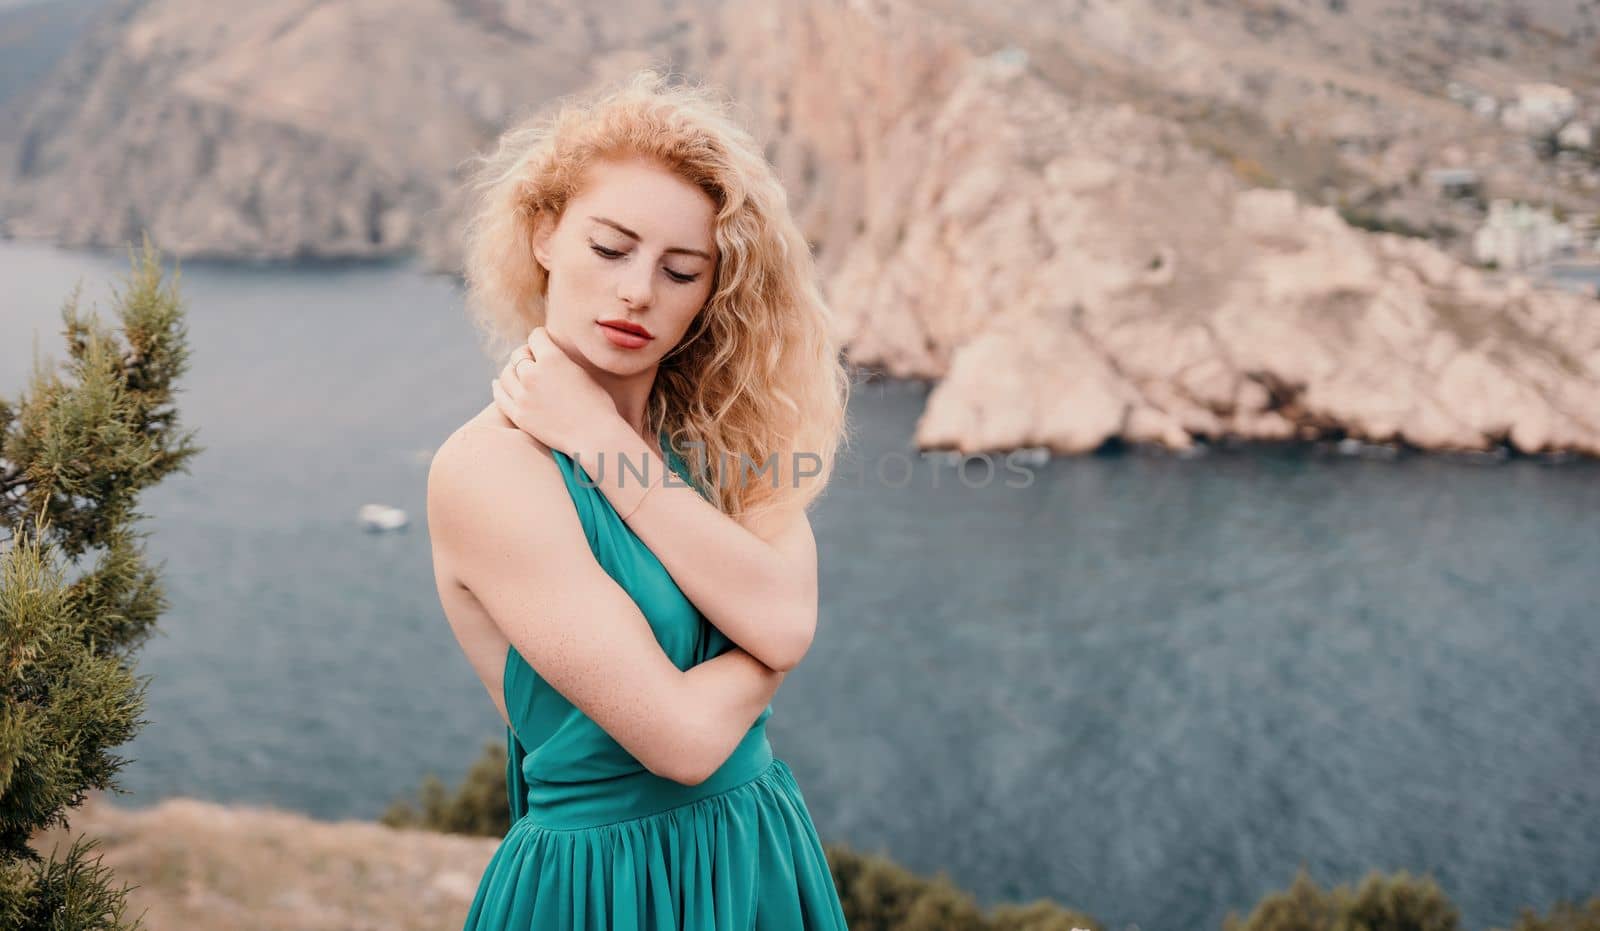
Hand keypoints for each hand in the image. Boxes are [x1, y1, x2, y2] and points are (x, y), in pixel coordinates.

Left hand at [491, 327, 618, 455]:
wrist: (595, 435)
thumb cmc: (598, 404)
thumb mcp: (582, 372)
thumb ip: (562, 360)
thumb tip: (550, 353)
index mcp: (552, 358)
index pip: (536, 336)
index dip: (541, 338)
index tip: (544, 342)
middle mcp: (532, 374)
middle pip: (518, 354)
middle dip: (526, 353)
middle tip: (532, 358)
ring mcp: (523, 396)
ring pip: (506, 374)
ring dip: (512, 369)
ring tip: (518, 371)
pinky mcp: (519, 415)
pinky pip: (500, 396)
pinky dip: (499, 387)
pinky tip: (499, 383)